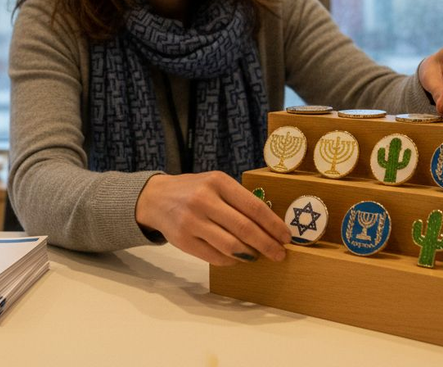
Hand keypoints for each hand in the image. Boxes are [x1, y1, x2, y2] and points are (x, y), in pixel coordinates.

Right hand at [135, 171, 290, 265]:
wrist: (156, 198)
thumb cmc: (194, 190)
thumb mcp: (215, 184)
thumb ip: (239, 200)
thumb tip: (271, 227)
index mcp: (218, 182)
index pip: (254, 206)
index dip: (273, 225)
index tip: (286, 237)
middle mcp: (204, 200)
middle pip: (245, 229)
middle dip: (267, 244)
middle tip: (279, 254)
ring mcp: (192, 221)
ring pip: (231, 246)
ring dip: (250, 254)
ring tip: (258, 256)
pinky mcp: (183, 240)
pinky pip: (215, 257)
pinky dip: (231, 260)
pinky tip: (237, 257)